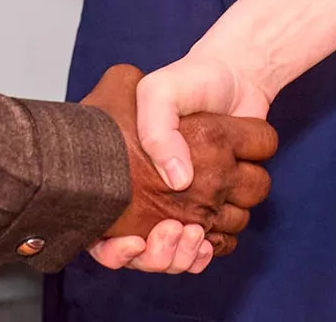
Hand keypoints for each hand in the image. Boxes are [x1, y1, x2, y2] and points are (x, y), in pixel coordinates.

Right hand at [79, 65, 274, 274]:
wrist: (232, 78)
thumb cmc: (188, 82)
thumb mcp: (159, 92)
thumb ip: (156, 128)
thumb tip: (179, 181)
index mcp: (124, 174)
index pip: (102, 235)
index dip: (113, 250)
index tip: (134, 240)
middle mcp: (150, 197)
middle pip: (147, 257)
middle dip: (161, 255)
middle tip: (175, 229)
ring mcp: (183, 207)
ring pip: (180, 256)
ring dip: (188, 251)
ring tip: (193, 230)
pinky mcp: (216, 209)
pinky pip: (211, 249)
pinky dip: (211, 250)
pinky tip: (209, 238)